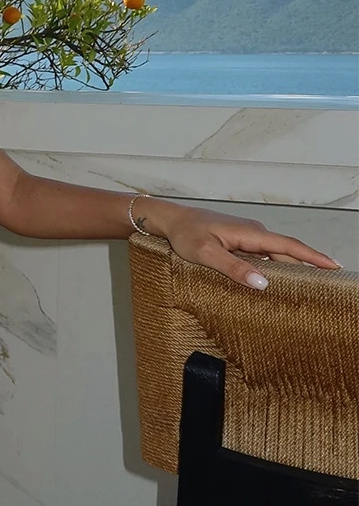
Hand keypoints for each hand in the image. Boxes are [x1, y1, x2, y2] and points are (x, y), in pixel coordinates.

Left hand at [147, 202, 341, 288]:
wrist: (170, 220)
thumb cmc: (186, 234)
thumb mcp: (206, 254)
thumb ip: (233, 268)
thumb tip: (263, 283)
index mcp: (250, 233)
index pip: (289, 246)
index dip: (314, 257)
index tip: (334, 266)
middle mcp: (254, 233)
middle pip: (287, 252)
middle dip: (309, 265)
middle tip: (327, 284)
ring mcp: (248, 237)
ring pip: (275, 255)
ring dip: (292, 268)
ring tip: (309, 285)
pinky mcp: (240, 242)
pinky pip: (264, 256)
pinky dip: (275, 267)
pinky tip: (277, 280)